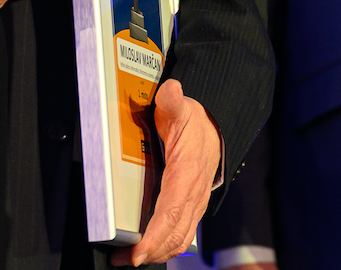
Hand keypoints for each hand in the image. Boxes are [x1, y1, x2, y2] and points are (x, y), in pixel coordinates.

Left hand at [111, 79, 220, 265]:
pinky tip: (147, 249)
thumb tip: (171, 89)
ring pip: (180, 239)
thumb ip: (172, 101)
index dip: (155, 235)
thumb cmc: (196, 122)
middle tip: (122, 261)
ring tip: (128, 260)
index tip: (137, 252)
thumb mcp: (181, 108)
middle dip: (151, 252)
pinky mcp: (193, 208)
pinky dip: (165, 246)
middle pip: (175, 234)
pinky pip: (182, 234)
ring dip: (157, 253)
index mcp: (188, 174)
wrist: (217, 129)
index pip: (172, 212)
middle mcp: (194, 195)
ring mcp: (195, 204)